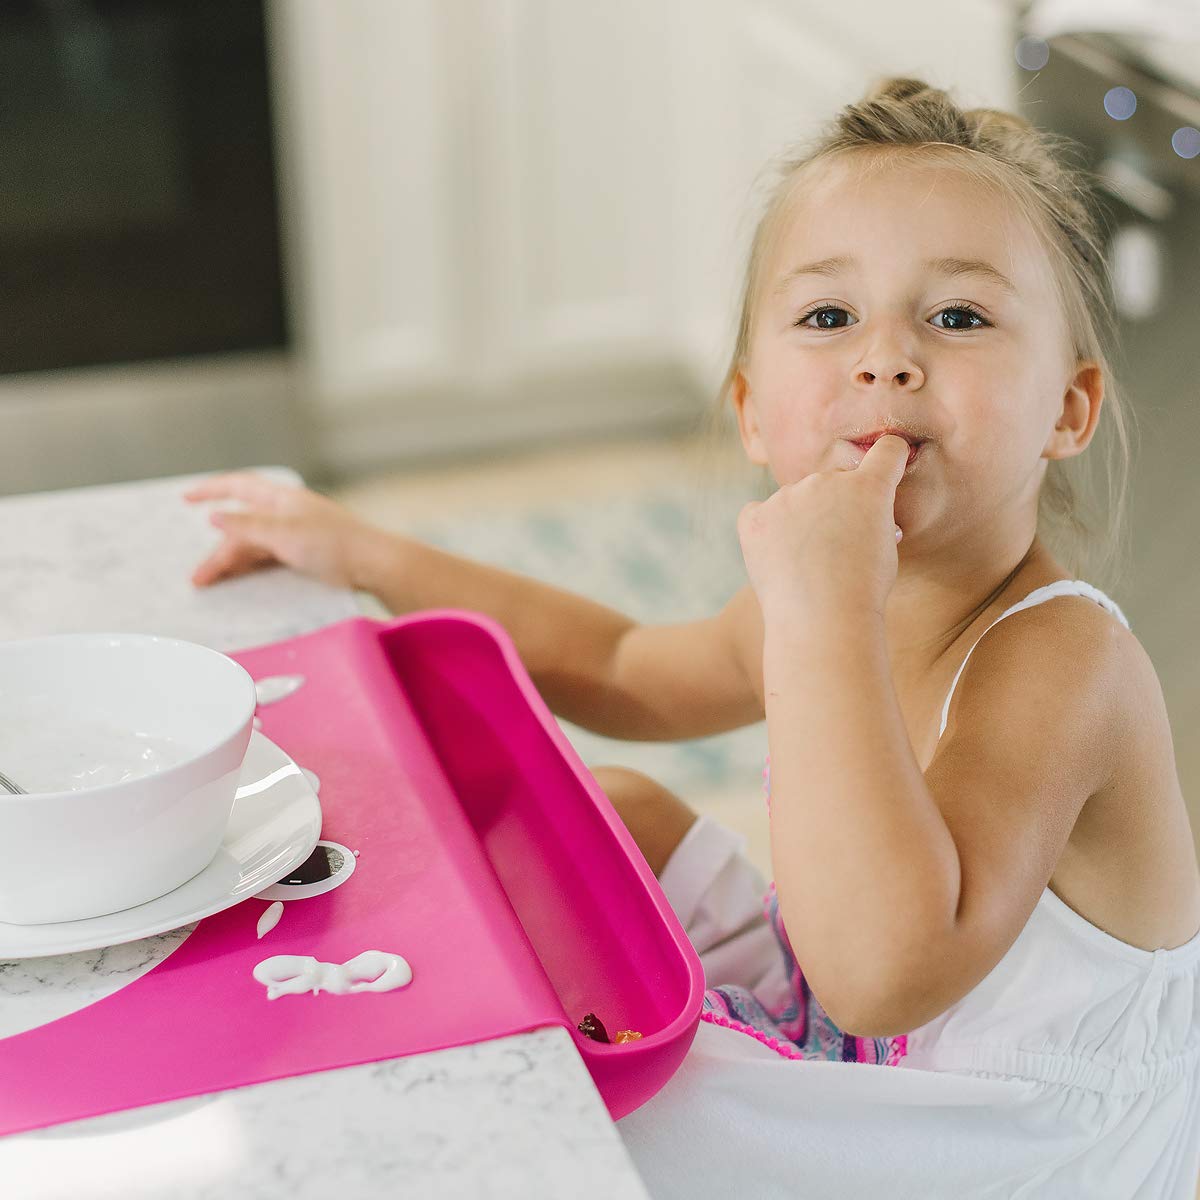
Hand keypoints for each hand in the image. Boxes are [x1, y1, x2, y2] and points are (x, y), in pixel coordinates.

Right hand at [182, 472, 380, 589]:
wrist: (372, 565)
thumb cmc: (334, 544)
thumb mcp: (284, 534)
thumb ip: (248, 527)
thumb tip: (215, 516)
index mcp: (282, 498)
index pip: (240, 486)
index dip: (212, 489)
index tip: (186, 498)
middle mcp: (286, 513)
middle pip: (242, 527)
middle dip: (219, 550)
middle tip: (199, 577)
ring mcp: (295, 535)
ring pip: (253, 546)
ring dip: (231, 563)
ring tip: (210, 584)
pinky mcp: (303, 555)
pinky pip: (267, 559)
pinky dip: (248, 568)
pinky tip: (236, 581)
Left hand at [736, 434, 909, 620]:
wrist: (822, 620)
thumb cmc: (862, 592)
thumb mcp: (886, 550)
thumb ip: (873, 520)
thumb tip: (859, 517)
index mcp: (868, 487)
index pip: (887, 451)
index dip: (890, 457)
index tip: (888, 462)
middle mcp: (826, 481)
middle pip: (833, 481)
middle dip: (836, 505)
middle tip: (835, 547)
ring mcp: (786, 497)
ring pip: (794, 500)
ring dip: (800, 519)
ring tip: (806, 564)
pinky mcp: (755, 517)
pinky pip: (758, 514)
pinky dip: (765, 530)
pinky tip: (777, 558)